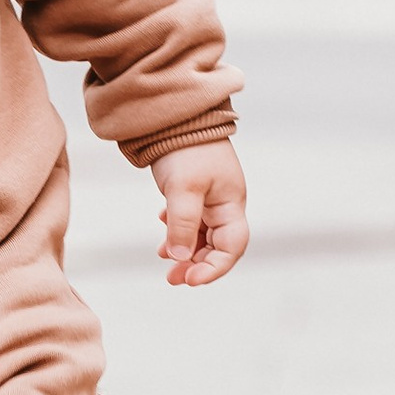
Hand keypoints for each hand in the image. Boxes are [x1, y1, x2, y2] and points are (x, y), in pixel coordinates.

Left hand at [153, 142, 247, 286]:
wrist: (175, 114)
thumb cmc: (186, 147)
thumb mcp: (183, 188)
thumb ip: (182, 224)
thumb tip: (179, 258)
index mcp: (231, 203)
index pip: (232, 247)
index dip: (214, 268)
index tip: (190, 280)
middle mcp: (225, 203)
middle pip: (217, 246)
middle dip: (196, 264)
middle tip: (172, 278)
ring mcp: (210, 197)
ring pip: (202, 235)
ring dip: (185, 250)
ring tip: (163, 257)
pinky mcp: (194, 191)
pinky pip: (190, 221)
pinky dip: (177, 232)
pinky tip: (162, 231)